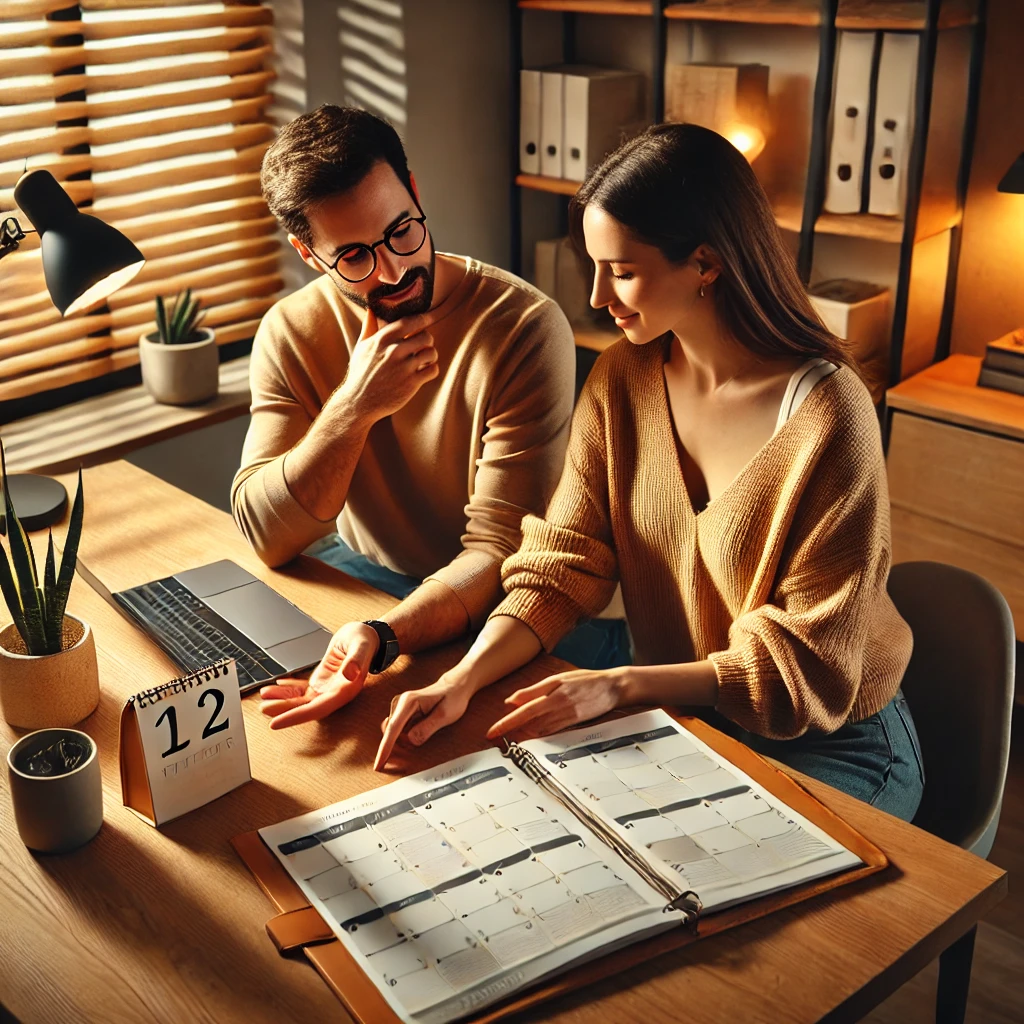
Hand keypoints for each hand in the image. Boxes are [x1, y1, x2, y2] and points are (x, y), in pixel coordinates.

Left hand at [259, 621, 379, 728]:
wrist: (367, 636)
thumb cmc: (366, 640)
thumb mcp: (361, 646)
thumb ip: (357, 660)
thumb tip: (350, 674)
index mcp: (346, 690)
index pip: (317, 708)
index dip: (296, 716)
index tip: (277, 722)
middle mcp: (335, 693)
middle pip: (306, 707)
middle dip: (283, 710)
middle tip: (263, 708)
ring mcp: (327, 688)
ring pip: (301, 700)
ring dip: (282, 700)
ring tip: (264, 697)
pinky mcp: (321, 681)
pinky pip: (302, 689)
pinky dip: (288, 689)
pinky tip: (276, 687)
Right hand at [335, 309, 437, 421]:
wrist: (359, 403)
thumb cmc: (360, 374)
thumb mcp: (361, 348)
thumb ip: (369, 327)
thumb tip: (371, 309)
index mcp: (382, 339)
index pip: (410, 321)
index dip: (422, 319)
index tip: (428, 320)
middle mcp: (394, 351)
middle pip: (426, 336)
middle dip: (427, 340)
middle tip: (423, 347)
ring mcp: (404, 367)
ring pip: (432, 352)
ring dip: (431, 356)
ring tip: (424, 360)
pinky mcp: (411, 383)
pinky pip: (433, 369)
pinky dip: (432, 370)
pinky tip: (424, 372)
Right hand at [375, 673, 474, 770]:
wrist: (454, 688)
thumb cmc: (452, 698)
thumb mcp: (445, 716)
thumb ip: (427, 728)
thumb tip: (411, 740)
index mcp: (409, 701)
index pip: (393, 729)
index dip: (385, 749)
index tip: (379, 764)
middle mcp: (400, 702)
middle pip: (391, 732)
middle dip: (401, 744)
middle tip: (424, 736)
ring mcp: (399, 707)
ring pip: (395, 733)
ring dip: (405, 739)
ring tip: (428, 729)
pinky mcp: (402, 712)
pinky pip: (399, 730)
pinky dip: (406, 736)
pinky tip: (421, 730)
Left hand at [485, 667, 627, 741]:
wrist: (612, 687)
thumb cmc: (585, 680)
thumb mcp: (558, 678)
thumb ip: (534, 690)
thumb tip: (511, 700)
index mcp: (553, 693)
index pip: (523, 711)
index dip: (506, 722)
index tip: (492, 731)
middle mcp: (558, 707)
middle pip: (528, 722)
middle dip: (510, 730)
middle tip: (493, 735)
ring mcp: (566, 717)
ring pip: (539, 730)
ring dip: (523, 734)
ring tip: (509, 734)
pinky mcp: (573, 724)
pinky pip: (551, 732)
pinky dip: (538, 734)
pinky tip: (530, 734)